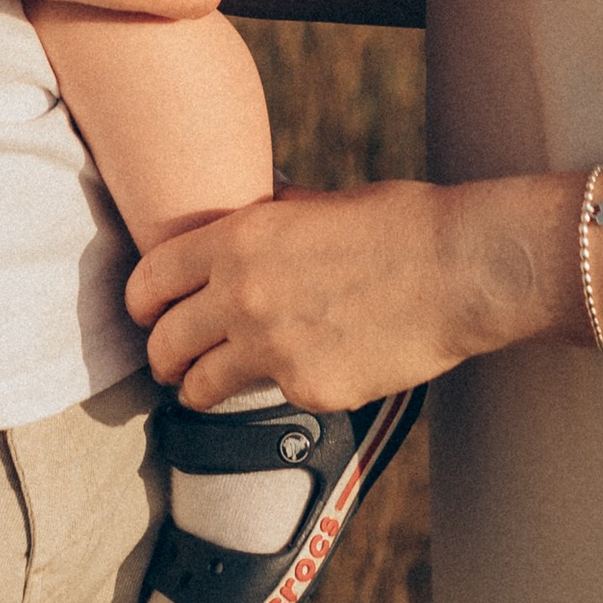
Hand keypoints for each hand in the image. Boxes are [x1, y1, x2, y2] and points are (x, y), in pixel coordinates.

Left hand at [129, 180, 493, 411]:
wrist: (461, 270)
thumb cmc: (402, 225)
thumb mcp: (322, 203)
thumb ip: (272, 219)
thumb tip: (251, 214)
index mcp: (239, 239)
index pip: (150, 279)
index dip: (140, 302)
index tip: (146, 314)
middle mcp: (242, 294)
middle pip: (164, 342)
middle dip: (162, 355)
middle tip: (169, 362)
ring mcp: (272, 347)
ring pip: (199, 386)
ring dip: (196, 389)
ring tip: (203, 389)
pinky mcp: (307, 389)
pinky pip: (270, 399)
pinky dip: (278, 392)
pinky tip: (298, 378)